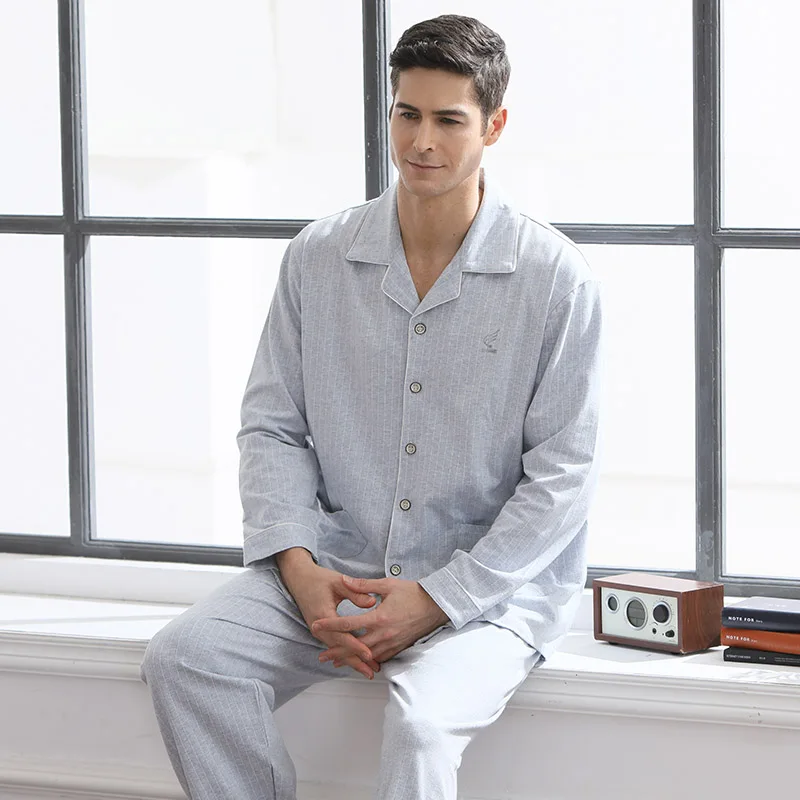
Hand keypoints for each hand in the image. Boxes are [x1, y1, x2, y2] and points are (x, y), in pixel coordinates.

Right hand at [276, 548, 380, 679]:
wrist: (299, 578)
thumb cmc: (318, 579)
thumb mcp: (339, 582)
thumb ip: (356, 592)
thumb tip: (372, 602)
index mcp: (323, 615)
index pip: (342, 636)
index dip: (357, 646)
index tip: (369, 654)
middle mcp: (318, 627)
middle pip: (339, 649)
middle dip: (356, 661)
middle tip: (371, 671)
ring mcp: (318, 630)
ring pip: (337, 649)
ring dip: (351, 660)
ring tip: (367, 670)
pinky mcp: (320, 630)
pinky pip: (334, 645)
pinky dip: (345, 653)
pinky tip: (355, 659)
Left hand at [311, 576, 449, 665]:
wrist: (436, 606)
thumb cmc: (413, 593)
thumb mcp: (387, 584)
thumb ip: (364, 585)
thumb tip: (345, 580)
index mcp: (379, 617)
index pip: (349, 624)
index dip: (330, 625)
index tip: (317, 625)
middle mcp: (384, 634)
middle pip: (354, 646)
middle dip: (337, 651)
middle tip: (321, 656)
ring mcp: (392, 643)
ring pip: (366, 655)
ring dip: (350, 659)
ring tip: (336, 662)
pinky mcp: (399, 647)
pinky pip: (381, 657)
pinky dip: (368, 660)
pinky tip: (361, 661)